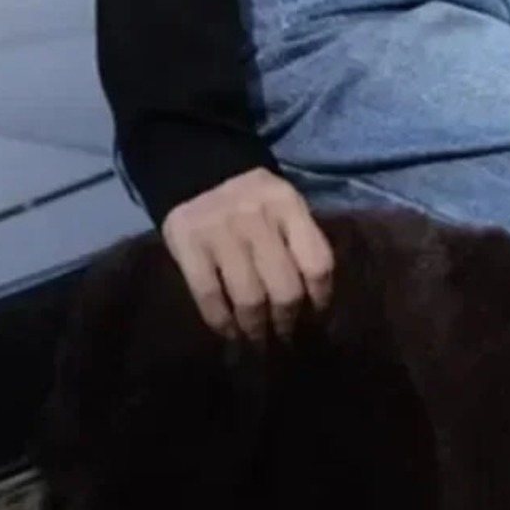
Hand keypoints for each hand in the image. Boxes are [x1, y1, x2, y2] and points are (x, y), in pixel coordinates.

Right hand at [161, 167, 334, 343]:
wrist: (198, 170)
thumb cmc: (252, 200)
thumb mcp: (283, 206)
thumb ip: (299, 241)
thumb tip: (315, 302)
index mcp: (288, 204)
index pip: (317, 262)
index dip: (320, 297)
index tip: (316, 317)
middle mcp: (257, 216)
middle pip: (285, 287)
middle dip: (287, 321)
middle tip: (285, 336)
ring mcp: (221, 229)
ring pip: (249, 297)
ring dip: (256, 328)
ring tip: (258, 340)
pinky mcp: (189, 244)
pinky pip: (210, 295)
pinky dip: (221, 321)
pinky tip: (229, 331)